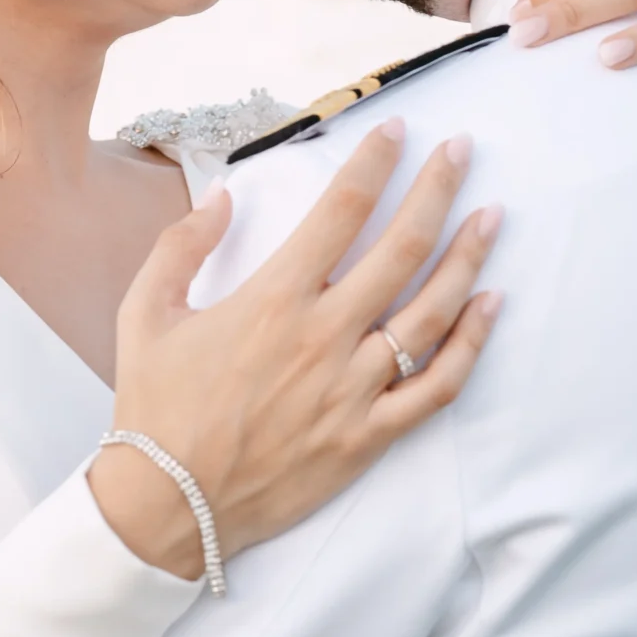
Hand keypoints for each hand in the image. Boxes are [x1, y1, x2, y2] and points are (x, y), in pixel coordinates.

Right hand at [89, 120, 502, 579]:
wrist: (167, 506)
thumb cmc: (153, 407)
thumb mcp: (144, 312)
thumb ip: (183, 244)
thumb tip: (226, 193)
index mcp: (272, 300)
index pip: (341, 211)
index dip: (374, 163)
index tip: (397, 131)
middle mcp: (323, 337)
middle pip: (401, 247)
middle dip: (437, 189)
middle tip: (461, 150)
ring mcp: (353, 389)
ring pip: (431, 312)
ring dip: (467, 257)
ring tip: (491, 216)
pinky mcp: (368, 436)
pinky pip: (436, 387)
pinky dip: (471, 344)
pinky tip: (491, 306)